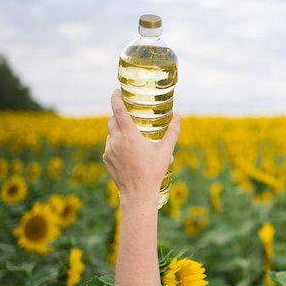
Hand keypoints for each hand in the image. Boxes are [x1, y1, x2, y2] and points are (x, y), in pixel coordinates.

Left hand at [102, 89, 180, 207]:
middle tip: (127, 113)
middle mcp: (116, 140)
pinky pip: (110, 145)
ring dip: (118, 130)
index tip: (116, 91)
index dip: (115, 98)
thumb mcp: (165, 151)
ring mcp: (109, 150)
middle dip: (117, 114)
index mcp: (129, 135)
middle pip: (112, 120)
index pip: (118, 110)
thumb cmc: (153, 172)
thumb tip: (178, 117)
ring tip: (130, 136)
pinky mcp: (106, 159)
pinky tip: (127, 151)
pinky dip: (116, 143)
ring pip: (110, 133)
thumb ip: (172, 132)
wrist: (137, 194)